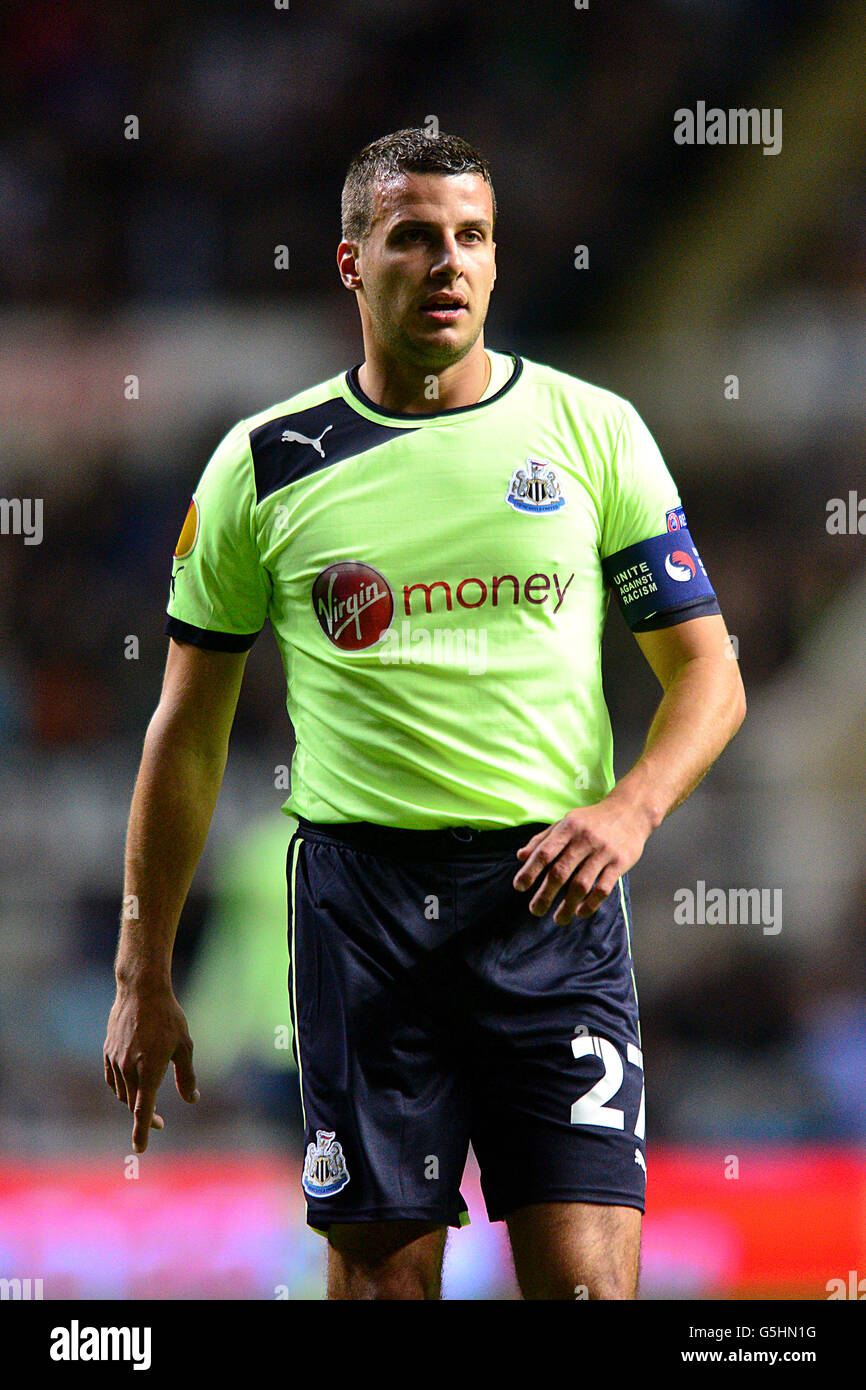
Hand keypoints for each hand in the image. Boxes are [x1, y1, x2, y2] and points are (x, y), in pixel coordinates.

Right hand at [103, 984, 198, 1152]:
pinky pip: (112, 1080)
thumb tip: (192, 1099)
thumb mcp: (184, 1046)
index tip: (140, 1148)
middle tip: (160, 1123)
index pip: (143, 1109)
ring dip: (134, 1101)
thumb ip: (187, 1076)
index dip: (142, 1130)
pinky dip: (122, 1088)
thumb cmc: (168, 1017)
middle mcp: (128, 1068)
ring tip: (148, 1101)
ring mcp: (115, 1060)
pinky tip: (131, 1087)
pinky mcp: (108, 1052)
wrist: (140, 990)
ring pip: (122, 1093)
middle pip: (133, 1104)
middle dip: (145, 1117)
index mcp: (149, 1069)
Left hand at [513, 796, 652, 923]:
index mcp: (568, 828)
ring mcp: (603, 851)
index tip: (519, 887)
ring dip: (567, 906)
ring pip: (581, 885)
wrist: (631, 810)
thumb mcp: (566, 822)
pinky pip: (603, 888)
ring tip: (558, 919)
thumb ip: (543, 839)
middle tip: (535, 910)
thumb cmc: (592, 819)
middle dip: (545, 895)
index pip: (544, 852)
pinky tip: (580, 912)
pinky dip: (590, 904)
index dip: (530, 871)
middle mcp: (585, 839)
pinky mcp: (620, 862)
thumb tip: (521, 856)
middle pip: (560, 872)